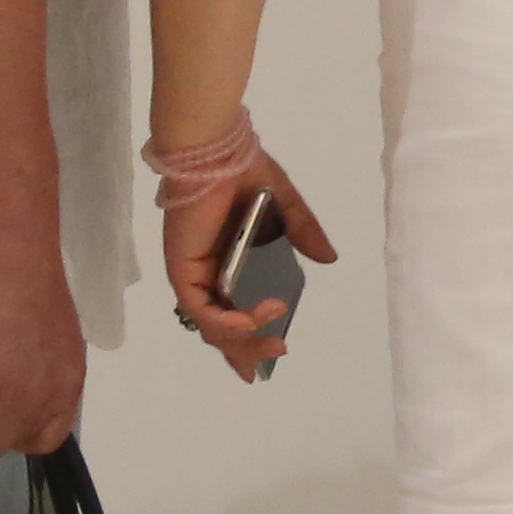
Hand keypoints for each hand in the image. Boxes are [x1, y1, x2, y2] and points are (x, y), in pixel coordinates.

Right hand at [0, 252, 85, 455]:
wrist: (14, 265)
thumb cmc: (34, 293)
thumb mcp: (58, 348)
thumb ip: (45, 379)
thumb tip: (25, 397)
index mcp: (66, 389)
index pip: (48, 440)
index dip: (21, 432)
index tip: (5, 416)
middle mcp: (41, 402)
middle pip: (5, 444)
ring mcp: (9, 399)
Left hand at [165, 155, 340, 383]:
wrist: (214, 152)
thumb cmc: (242, 170)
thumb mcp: (284, 204)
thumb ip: (303, 231)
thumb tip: (329, 259)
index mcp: (223, 260)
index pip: (227, 311)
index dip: (243, 340)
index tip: (265, 362)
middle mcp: (204, 272)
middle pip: (218, 327)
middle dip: (245, 351)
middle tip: (276, 355)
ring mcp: (192, 273)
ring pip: (210, 326)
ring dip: (242, 340)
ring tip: (274, 341)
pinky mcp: (184, 270)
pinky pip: (202, 310)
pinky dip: (228, 321)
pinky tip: (255, 321)